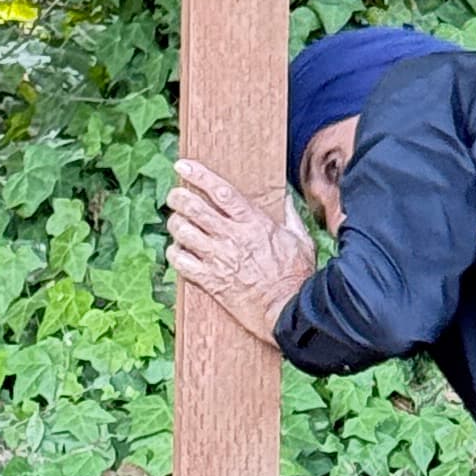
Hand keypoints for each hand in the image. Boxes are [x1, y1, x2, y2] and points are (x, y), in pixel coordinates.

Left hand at [166, 156, 315, 344]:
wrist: (288, 311)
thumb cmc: (297, 277)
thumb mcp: (301, 241)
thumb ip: (290, 218)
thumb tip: (286, 199)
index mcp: (254, 224)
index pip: (220, 191)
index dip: (198, 175)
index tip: (182, 165)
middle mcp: (232, 238)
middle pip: (193, 208)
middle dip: (178, 197)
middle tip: (175, 196)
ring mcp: (219, 259)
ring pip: (182, 231)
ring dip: (175, 224)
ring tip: (177, 223)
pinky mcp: (210, 281)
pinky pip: (180, 262)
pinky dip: (174, 253)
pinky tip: (178, 251)